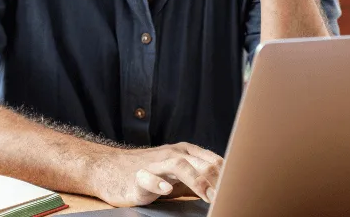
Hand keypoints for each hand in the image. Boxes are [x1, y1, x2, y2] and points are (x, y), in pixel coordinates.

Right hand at [90, 142, 222, 206]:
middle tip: (229, 196)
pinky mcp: (137, 177)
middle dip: (217, 180)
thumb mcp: (180, 175)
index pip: (213, 160)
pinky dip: (158, 183)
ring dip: (196, 180)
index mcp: (186, 152)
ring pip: (179, 165)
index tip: (238, 190)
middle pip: (201, 162)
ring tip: (208, 195)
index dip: (228, 175)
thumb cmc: (150, 174)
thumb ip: (200, 178)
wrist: (111, 170)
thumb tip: (226, 189)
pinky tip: (166, 190)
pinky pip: (148, 177)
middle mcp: (172, 154)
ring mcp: (155, 164)